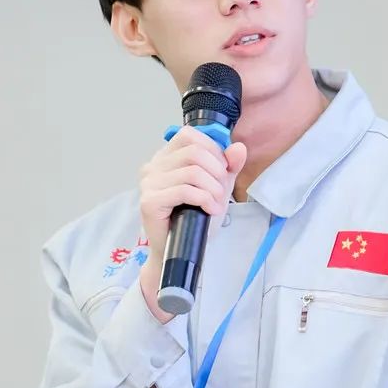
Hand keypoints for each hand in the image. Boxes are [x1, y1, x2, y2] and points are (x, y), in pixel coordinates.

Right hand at [138, 128, 247, 321]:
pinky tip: (210, 210)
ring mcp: (148, 183)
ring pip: (192, 171)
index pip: (189, 135)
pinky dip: (205, 199)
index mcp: (165, 157)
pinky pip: (184, 190)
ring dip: (213, 189)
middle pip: (194, 152)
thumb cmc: (194, 219)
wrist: (179, 251)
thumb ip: (228, 166)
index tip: (221, 172)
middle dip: (217, 172)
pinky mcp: (149, 201)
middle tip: (221, 193)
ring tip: (216, 204)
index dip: (212, 150)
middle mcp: (153, 166)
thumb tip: (239, 148)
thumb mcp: (217, 187)